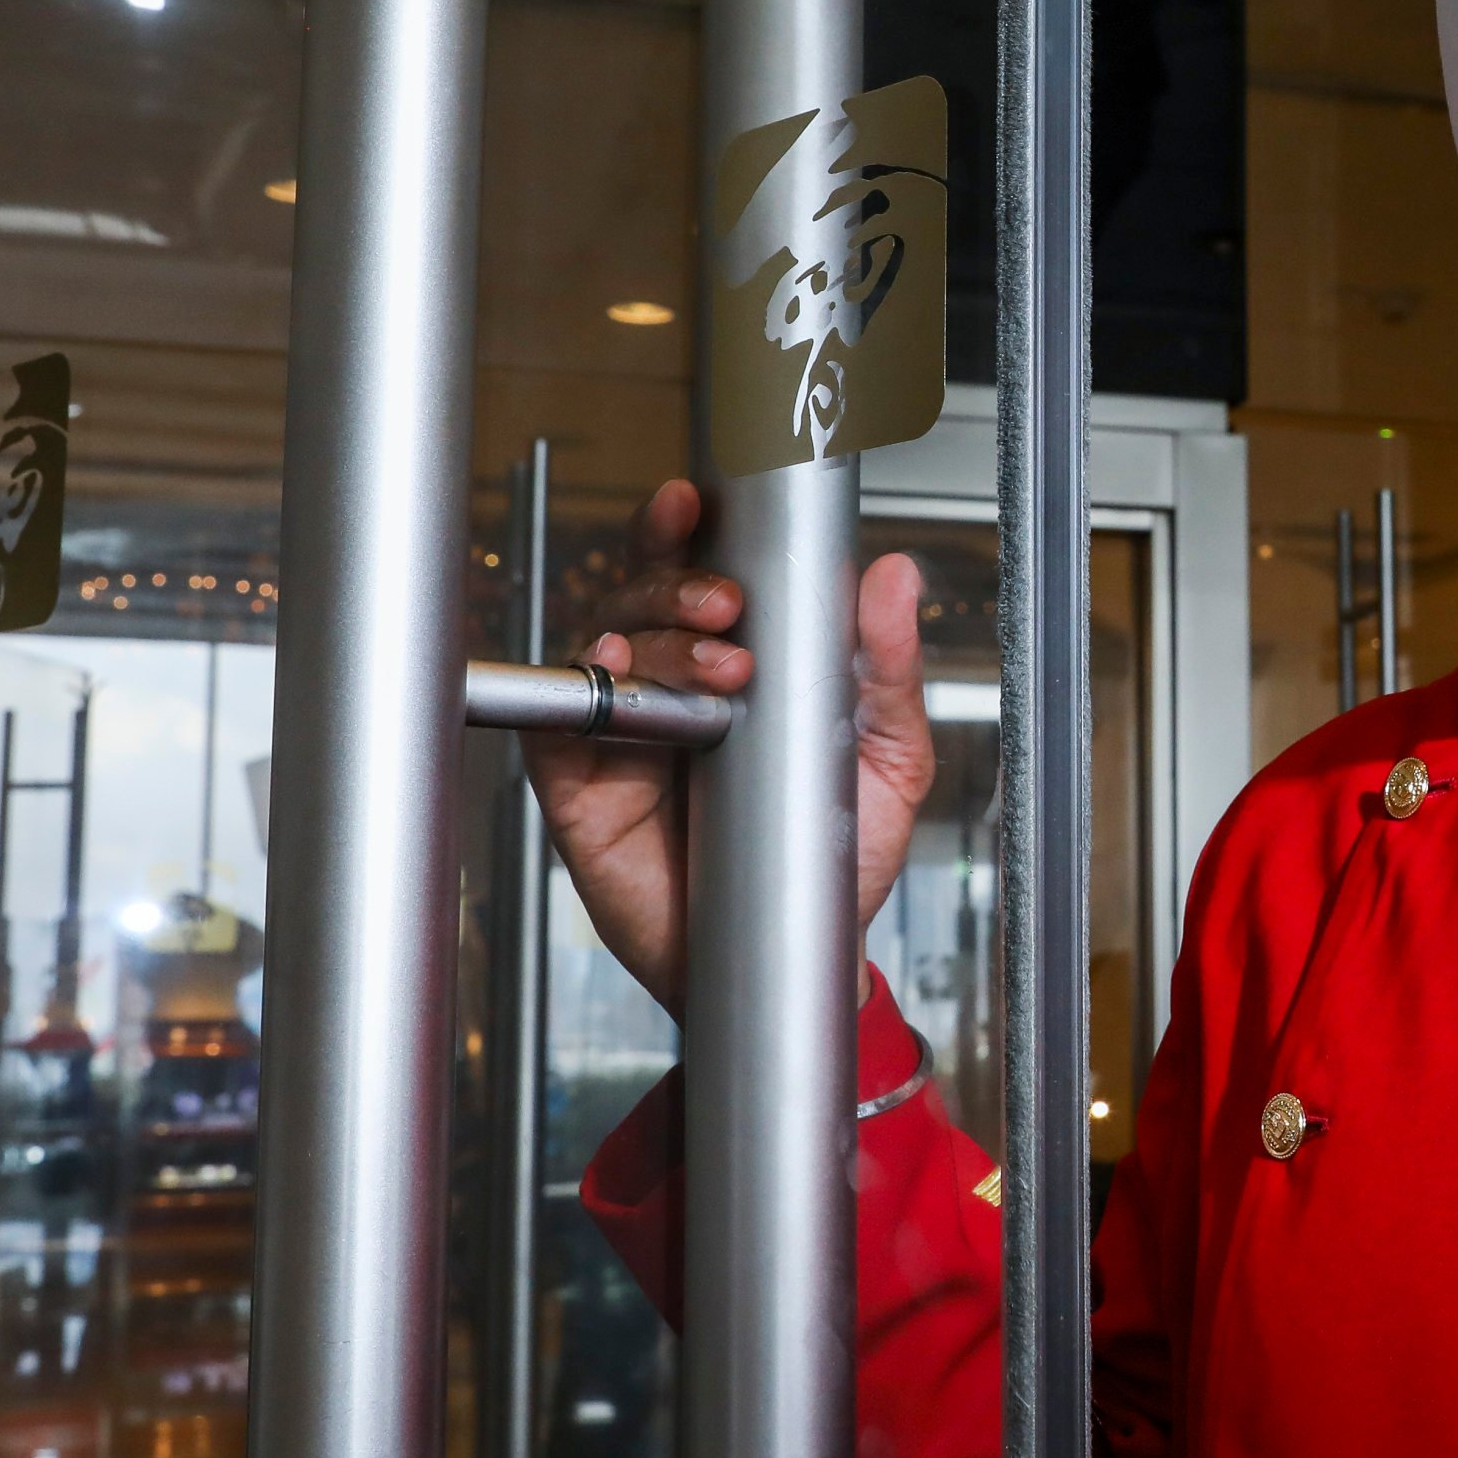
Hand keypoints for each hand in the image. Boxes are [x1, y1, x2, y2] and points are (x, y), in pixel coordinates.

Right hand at [526, 476, 936, 1020]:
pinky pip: (561, 716)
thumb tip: (895, 577)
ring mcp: (625, 728)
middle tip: (729, 606)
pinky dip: (581, 688)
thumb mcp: (886, 761)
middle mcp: (675, 682)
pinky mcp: (582, 783)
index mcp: (743, 661)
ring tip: (717, 667)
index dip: (692, 527)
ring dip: (654, 635)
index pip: (705, 570)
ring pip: (607, 642)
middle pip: (645, 592)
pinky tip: (614, 675)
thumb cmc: (830, 858)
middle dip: (678, 578)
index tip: (702, 500)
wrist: (794, 956)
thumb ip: (887, 672)